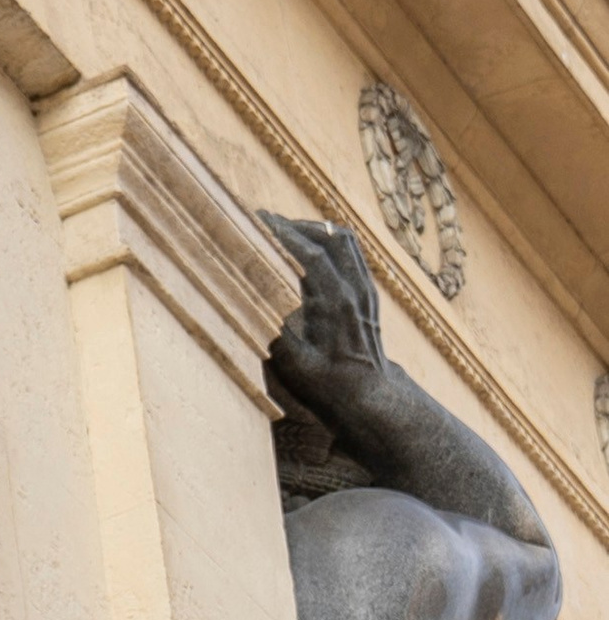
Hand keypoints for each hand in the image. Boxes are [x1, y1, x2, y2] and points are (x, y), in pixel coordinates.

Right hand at [263, 216, 385, 402]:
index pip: (310, 253)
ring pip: (344, 241)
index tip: (257, 221)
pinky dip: (328, 241)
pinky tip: (309, 249)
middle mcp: (356, 291)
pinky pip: (352, 253)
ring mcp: (366, 291)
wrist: (368, 399)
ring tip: (286, 230)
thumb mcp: (293, 366)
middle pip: (330, 237)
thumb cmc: (326, 388)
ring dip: (314, 230)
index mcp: (336, 305)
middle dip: (296, 225)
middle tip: (265, 222)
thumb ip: (274, 331)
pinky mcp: (369, 295)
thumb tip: (250, 302)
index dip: (283, 234)